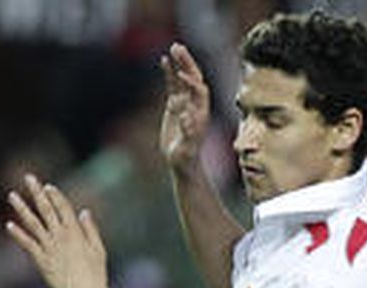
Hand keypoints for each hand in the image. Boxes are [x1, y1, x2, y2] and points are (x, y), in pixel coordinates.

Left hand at [5, 174, 108, 287]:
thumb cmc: (96, 275)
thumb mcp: (99, 250)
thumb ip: (90, 230)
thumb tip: (84, 212)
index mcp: (76, 233)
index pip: (63, 208)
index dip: (55, 196)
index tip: (47, 187)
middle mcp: (61, 236)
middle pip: (46, 209)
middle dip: (37, 192)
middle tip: (28, 178)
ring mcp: (49, 247)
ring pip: (33, 223)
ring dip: (22, 208)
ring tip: (12, 195)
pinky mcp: (41, 261)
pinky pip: (27, 244)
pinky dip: (18, 234)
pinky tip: (9, 225)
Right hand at [159, 42, 210, 170]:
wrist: (181, 161)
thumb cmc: (185, 157)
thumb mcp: (186, 148)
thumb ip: (188, 133)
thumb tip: (186, 117)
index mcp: (201, 113)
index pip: (200, 92)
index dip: (192, 82)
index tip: (181, 76)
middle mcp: (195, 105)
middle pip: (195, 79)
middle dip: (188, 64)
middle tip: (179, 48)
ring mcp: (185, 103)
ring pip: (184, 78)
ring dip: (180, 63)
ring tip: (174, 47)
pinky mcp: (175, 104)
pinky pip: (173, 85)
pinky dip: (170, 72)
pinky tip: (164, 60)